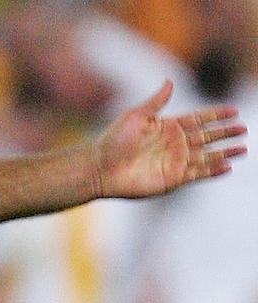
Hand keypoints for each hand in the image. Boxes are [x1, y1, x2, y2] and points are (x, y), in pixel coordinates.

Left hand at [95, 80, 246, 197]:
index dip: (216, 116)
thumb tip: (170, 81)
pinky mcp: (172, 179)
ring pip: (206, 157)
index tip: (234, 111)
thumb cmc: (114, 140)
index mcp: (168, 127)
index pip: (199, 119)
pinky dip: (212, 171)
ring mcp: (174, 162)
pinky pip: (197, 174)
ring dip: (224, 153)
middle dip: (225, 133)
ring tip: (242, 149)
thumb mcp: (136, 116)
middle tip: (244, 129)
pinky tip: (227, 167)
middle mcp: (174, 145)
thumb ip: (157, 101)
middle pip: (207, 137)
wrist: (101, 168)